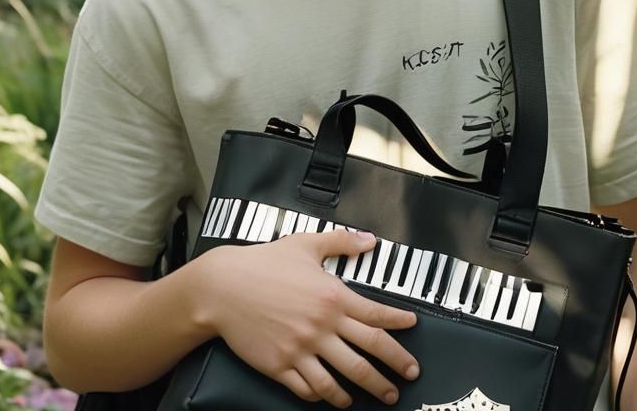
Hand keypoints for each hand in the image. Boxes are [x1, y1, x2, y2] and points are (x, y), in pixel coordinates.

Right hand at [201, 230, 418, 406]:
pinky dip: (325, 395)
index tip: (413, 327)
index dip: (399, 322)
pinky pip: (309, 388)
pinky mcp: (280, 366)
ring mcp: (301, 349)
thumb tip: (370, 240)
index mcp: (333, 295)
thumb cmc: (265, 262)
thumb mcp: (307, 244)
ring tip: (380, 396)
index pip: (376, 314)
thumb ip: (341, 242)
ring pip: (342, 377)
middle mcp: (322, 325)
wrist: (223, 288)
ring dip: (365, 390)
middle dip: (394, 366)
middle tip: (410, 376)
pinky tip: (334, 398)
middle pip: (368, 352)